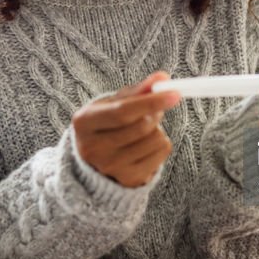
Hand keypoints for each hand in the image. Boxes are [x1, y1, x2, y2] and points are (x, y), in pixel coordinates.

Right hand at [72, 71, 180, 187]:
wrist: (95, 160)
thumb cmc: (106, 124)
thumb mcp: (112, 103)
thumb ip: (137, 90)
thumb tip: (163, 78)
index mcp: (83, 122)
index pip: (122, 112)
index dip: (150, 102)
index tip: (175, 94)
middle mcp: (92, 148)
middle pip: (141, 126)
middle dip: (155, 113)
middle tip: (153, 109)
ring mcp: (109, 167)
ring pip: (154, 140)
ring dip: (157, 129)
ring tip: (143, 130)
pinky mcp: (127, 179)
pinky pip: (161, 154)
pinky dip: (160, 144)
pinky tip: (146, 145)